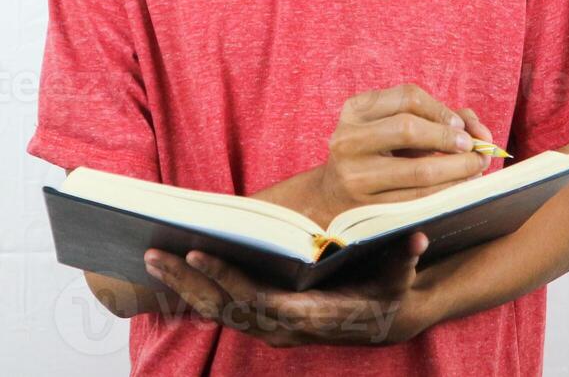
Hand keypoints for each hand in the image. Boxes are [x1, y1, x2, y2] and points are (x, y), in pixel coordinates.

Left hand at [143, 231, 435, 346]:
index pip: (257, 301)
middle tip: (153, 252)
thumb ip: (404, 260)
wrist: (383, 320)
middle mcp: (282, 329)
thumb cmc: (387, 290)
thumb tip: (416, 239)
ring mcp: (269, 328)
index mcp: (308, 317)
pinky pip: (222, 309)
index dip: (226, 279)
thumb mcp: (400, 275)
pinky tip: (172, 269)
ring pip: (217, 312)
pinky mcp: (261, 321)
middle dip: (188, 281)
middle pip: (225, 308)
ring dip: (183, 287)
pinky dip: (195, 291)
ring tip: (152, 256)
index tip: (198, 254)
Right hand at [316, 84, 492, 217]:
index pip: (407, 98)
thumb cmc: (376, 152)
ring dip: (457, 169)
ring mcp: (355, 175)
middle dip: (449, 138)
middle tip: (474, 148)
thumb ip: (435, 117)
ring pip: (418, 170)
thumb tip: (479, 130)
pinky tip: (459, 185)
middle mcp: (348, 139)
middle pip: (408, 129)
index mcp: (355, 109)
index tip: (461, 125)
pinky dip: (446, 191)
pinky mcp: (367, 207)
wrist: (334, 194)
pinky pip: (417, 199)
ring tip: (476, 167)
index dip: (441, 110)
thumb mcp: (392, 125)